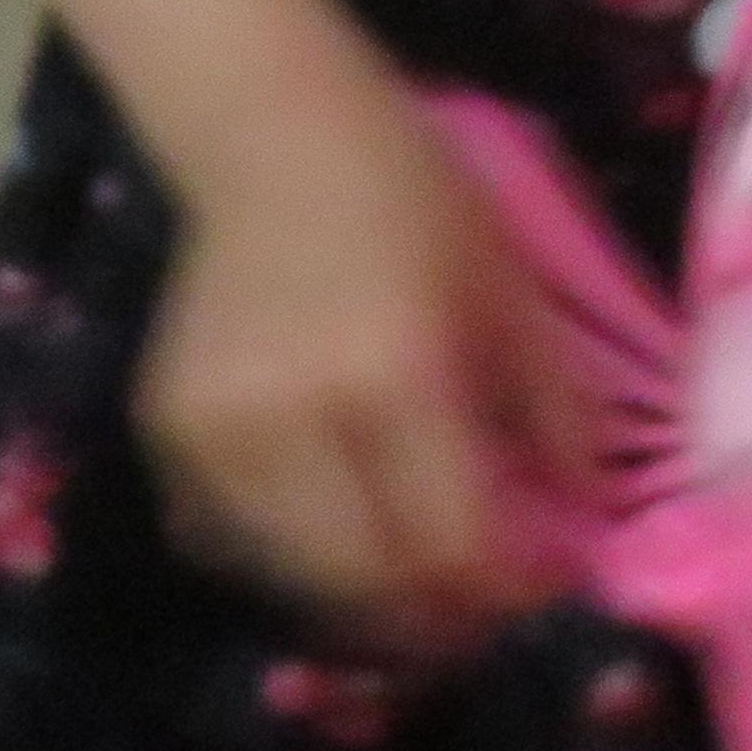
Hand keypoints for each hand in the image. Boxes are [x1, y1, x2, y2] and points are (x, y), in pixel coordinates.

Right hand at [136, 78, 590, 653]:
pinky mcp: (166, 432)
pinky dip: (287, 563)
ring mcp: (217, 431)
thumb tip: (585, 524)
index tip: (540, 590)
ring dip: (363, 604)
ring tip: (416, 592)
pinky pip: (227, 542)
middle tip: (482, 613)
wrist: (273, 132)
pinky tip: (334, 540)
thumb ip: (553, 415)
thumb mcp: (511, 292)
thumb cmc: (412, 198)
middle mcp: (296, 416)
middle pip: (369, 582)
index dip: (503, 593)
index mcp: (396, 373)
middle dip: (438, 618)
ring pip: (294, 579)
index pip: (450, 542)